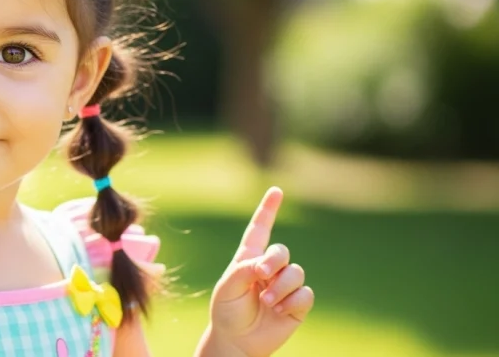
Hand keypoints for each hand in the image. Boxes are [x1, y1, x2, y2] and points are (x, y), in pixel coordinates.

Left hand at [207, 187, 313, 356]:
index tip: (276, 191)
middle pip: (282, 251)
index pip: (259, 229)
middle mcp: (269, 268)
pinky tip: (279, 311)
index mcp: (248, 258)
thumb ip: (243, 270)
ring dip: (280, 287)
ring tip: (266, 301)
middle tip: (261, 275)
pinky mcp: (297, 304)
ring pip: (296, 273)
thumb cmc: (227, 311)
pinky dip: (292, 302)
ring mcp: (285, 285)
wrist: (236, 341)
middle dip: (274, 261)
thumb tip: (265, 265)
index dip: (268, 209)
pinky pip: (305, 294)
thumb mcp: (226, 288)